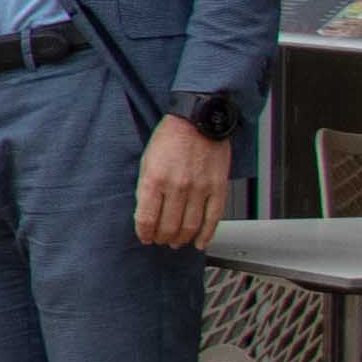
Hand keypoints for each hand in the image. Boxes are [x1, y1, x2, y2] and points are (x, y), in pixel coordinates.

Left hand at [133, 113, 232, 255]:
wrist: (199, 119)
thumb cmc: (171, 137)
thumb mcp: (146, 160)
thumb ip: (145, 187)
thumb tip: (145, 212)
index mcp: (155, 179)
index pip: (146, 218)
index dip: (144, 233)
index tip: (145, 237)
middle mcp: (177, 186)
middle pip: (168, 226)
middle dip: (162, 238)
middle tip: (161, 240)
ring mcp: (200, 188)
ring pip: (190, 226)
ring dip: (181, 239)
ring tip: (176, 242)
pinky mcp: (217, 188)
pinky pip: (213, 218)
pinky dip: (206, 235)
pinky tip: (200, 242)